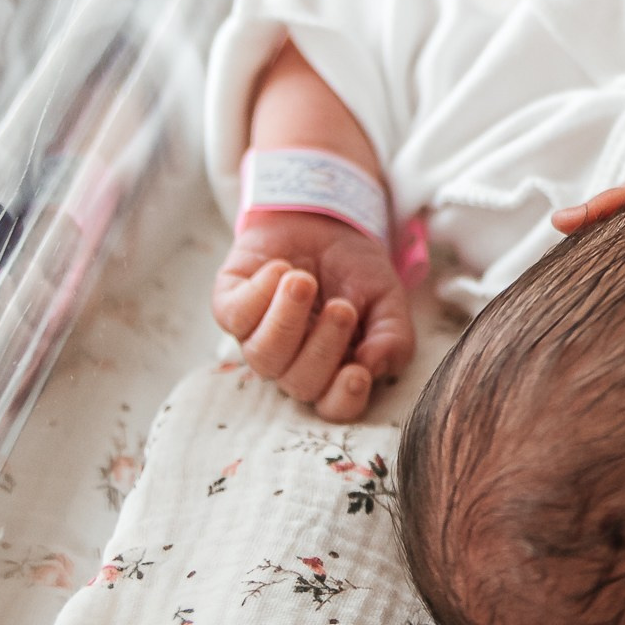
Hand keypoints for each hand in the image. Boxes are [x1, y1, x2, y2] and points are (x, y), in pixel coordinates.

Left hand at [211, 213, 415, 422]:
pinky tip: (280, 268)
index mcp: (334, 367)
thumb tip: (374, 368)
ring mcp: (258, 336)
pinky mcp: (230, 305)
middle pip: (299, 383)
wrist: (326, 218)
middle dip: (323, 347)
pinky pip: (234, 316)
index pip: (335, 405)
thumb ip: (394, 337)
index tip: (358, 372)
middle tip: (342, 306)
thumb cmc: (355, 268)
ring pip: (263, 356)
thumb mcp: (388, 298)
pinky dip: (259, 292)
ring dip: (287, 321)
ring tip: (303, 282)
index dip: (344, 398)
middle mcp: (293, 360)